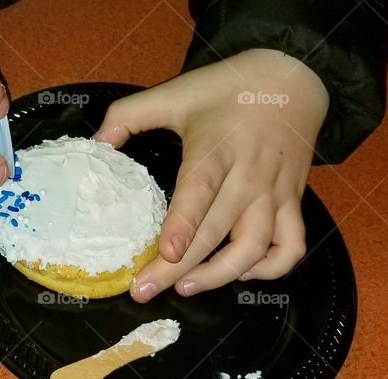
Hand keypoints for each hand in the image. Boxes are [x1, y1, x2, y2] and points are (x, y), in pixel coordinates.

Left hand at [94, 48, 328, 301]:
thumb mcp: (174, 94)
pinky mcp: (293, 202)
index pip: (200, 190)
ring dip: (222, 275)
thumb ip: (127, 116)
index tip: (168, 253)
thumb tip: (95, 144)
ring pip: (255, 248)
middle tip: (144, 291)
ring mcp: (274, 193)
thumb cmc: (226, 89)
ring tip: (186, 287)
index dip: (184, 224)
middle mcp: (248, 176)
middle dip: (179, 269)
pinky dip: (270, 269)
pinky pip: (290, 247)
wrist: (291, 78)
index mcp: (216, 149)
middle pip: (216, 232)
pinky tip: (242, 274)